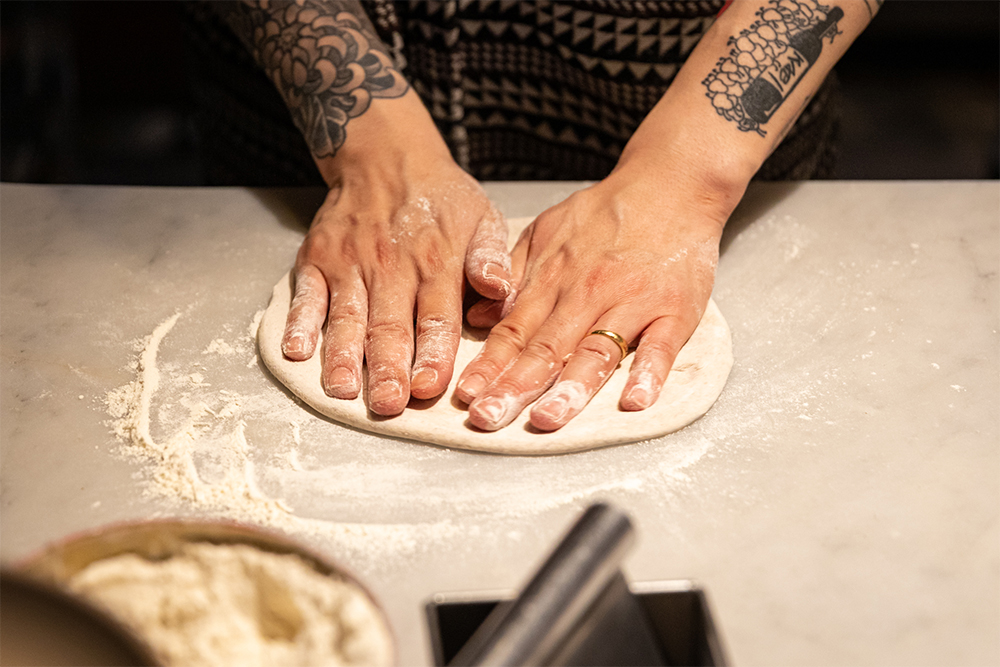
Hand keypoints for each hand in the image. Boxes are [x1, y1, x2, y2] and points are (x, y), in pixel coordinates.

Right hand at [280, 97, 511, 415]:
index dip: (433, 353)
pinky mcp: (317, 259)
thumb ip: (491, 258)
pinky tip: (296, 352)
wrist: (386, 156)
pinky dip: (298, 323)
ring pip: (346, 317)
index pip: (436, 315)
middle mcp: (391, 265)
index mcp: (436, 261)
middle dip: (387, 368)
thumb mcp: (483, 218)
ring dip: (343, 356)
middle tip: (388, 404)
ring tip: (343, 390)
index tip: (431, 385)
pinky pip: (305, 295)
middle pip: (389, 325)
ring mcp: (349, 263)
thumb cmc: (441, 200)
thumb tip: (500, 290)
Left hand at [455, 162, 730, 431]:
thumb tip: (477, 318)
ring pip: (597, 351)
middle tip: (489, 419)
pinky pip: (662, 346)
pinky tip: (635, 401)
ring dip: (571, 389)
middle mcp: (589, 292)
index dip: (488, 365)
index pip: (513, 331)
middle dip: (514, 387)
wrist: (671, 184)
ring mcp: (633, 301)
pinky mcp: (676, 309)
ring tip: (547, 419)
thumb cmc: (608, 213)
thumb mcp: (548, 230)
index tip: (466, 396)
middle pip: (547, 348)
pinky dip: (649, 374)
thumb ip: (513, 275)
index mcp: (555, 277)